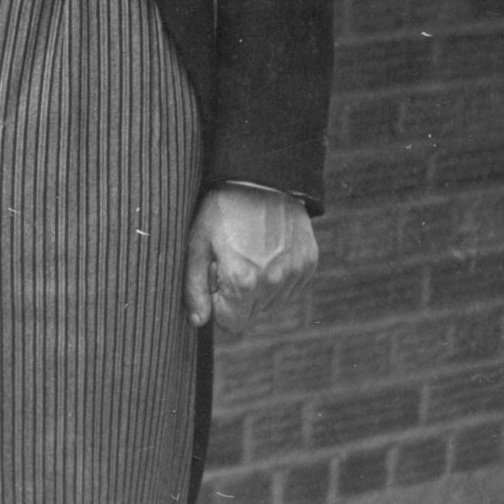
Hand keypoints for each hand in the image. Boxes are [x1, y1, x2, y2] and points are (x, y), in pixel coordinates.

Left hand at [184, 184, 315, 333]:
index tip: (214, 280)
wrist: (261, 179)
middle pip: (252, 315)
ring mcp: (294, 275)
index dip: (218, 305)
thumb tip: (198, 322)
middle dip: (237, 298)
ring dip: (258, 289)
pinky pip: (290, 287)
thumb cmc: (222, 209)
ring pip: (272, 303)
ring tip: (249, 253)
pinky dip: (278, 277)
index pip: (231, 324)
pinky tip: (267, 250)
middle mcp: (272, 284)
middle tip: (230, 262)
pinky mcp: (309, 264)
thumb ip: (195, 286)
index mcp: (242, 282)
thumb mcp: (197, 243)